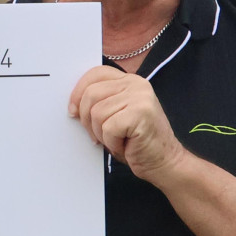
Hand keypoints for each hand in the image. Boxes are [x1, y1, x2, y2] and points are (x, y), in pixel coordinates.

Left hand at [69, 65, 185, 183]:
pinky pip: (108, 128)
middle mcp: (136, 84)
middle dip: (86, 119)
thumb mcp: (115, 115)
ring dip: (100, 134)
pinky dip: (111, 142)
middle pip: (91, 94)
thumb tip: (72, 105)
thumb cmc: (135, 142)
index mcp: (129, 81)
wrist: (164, 161)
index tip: (73, 111)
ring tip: (115, 140)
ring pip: (97, 113)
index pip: (95, 74)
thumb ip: (99, 103)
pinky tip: (124, 145)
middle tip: (97, 135)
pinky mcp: (140, 113)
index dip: (78, 91)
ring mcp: (140, 97)